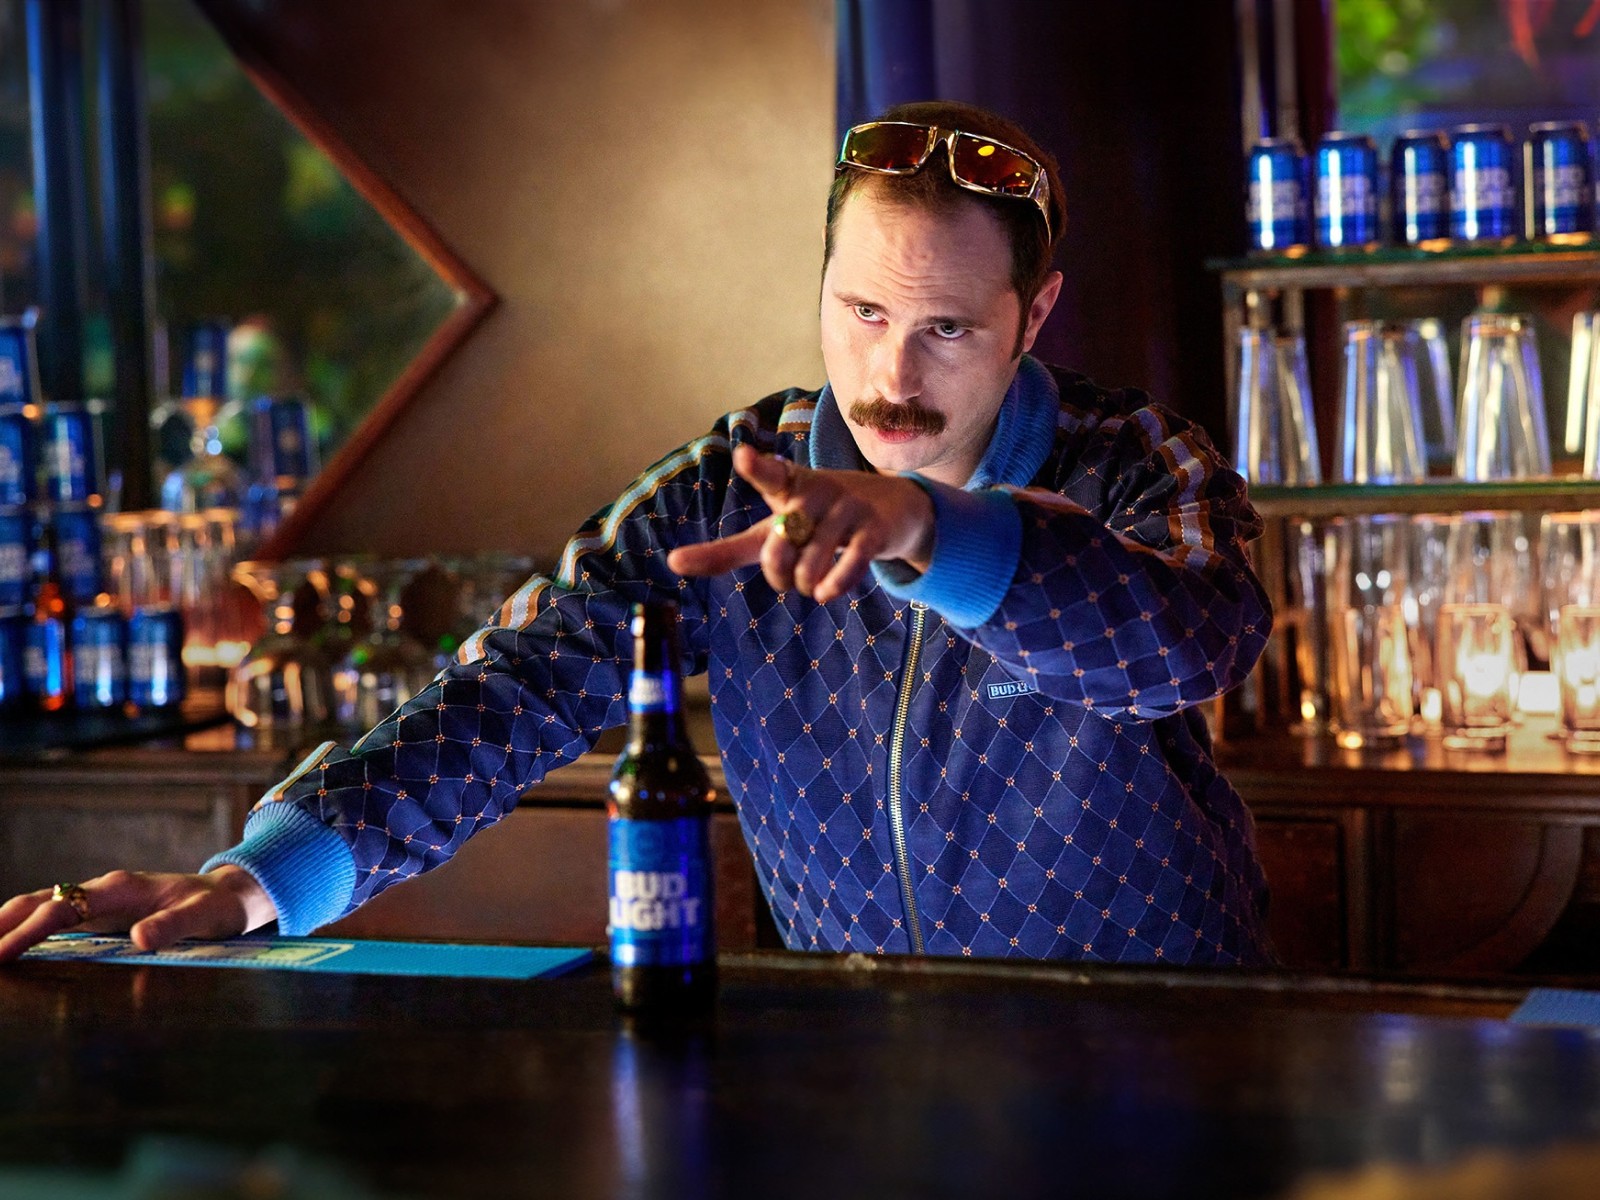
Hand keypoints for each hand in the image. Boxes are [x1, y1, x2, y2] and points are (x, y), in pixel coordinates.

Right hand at [0, 866, 277, 964]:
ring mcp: (99, 900)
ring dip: (6, 924)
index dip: (27, 931)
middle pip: (38, 902)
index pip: (61, 909)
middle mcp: (103, 890)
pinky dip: (25, 927)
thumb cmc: (216, 907)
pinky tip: (7, 945)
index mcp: (121, 889)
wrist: (227, 894)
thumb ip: (173, 926)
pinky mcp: (100, 912)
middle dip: (1, 925)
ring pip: (41, 906)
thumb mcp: (203, 917)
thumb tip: (139, 938)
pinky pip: (54, 916)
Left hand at [668, 444, 935, 602]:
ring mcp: (849, 509)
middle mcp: (817, 491)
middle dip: (779, 572)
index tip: (745, 455)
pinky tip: (827, 594)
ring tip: (811, 586)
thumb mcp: (771, 532)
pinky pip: (852, 564)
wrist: (892, 510)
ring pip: (813, 560)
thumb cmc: (817, 521)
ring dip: (806, 585)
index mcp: (788, 486)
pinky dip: (834, 586)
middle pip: (783, 540)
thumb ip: (726, 549)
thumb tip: (671, 561)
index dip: (757, 467)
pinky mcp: (875, 531)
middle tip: (788, 580)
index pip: (770, 475)